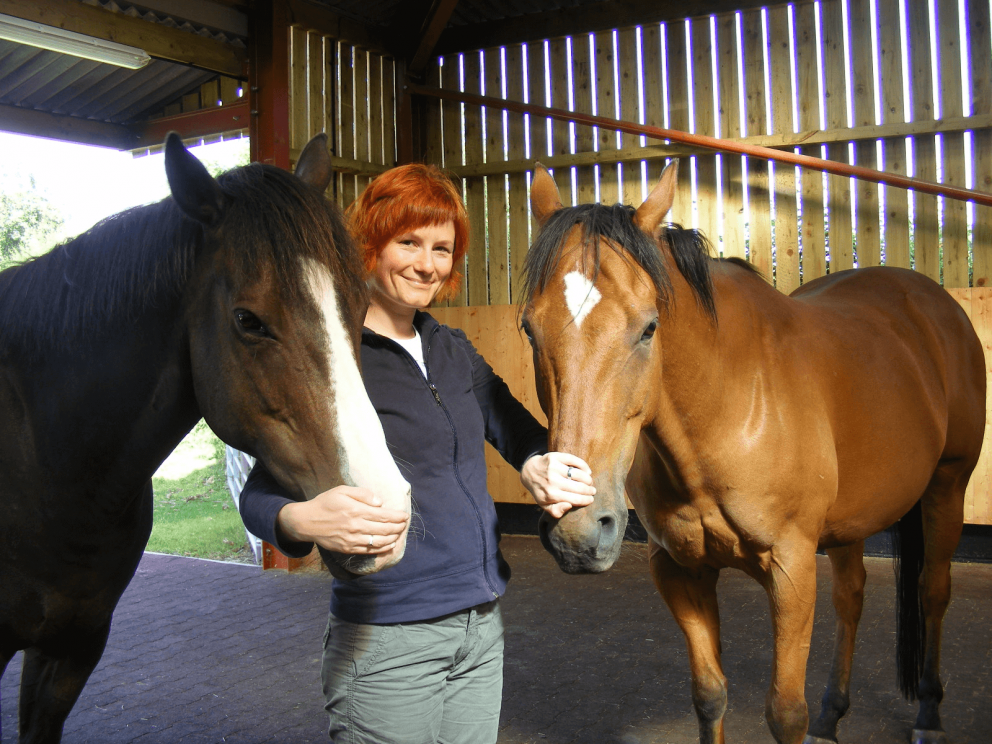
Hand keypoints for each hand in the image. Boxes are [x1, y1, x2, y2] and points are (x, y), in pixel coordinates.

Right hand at [277, 485, 408, 553]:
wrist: (306, 522)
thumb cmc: (325, 503)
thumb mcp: (342, 491)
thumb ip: (362, 494)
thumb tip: (380, 503)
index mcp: (355, 510)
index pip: (383, 515)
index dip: (397, 517)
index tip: (405, 516)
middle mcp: (355, 526)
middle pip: (384, 529)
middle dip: (398, 527)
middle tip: (404, 524)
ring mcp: (352, 540)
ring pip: (379, 542)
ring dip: (393, 538)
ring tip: (399, 533)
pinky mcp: (348, 548)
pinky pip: (369, 551)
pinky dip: (382, 549)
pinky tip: (389, 544)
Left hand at [521, 452, 595, 518]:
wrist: (529, 472)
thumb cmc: (541, 490)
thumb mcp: (544, 504)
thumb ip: (556, 511)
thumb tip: (569, 506)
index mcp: (551, 495)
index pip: (575, 499)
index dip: (586, 500)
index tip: (591, 499)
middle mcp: (552, 481)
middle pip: (579, 487)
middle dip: (589, 490)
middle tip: (593, 490)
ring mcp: (553, 468)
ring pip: (578, 474)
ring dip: (588, 479)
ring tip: (589, 482)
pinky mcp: (555, 457)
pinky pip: (574, 460)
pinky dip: (583, 466)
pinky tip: (587, 471)